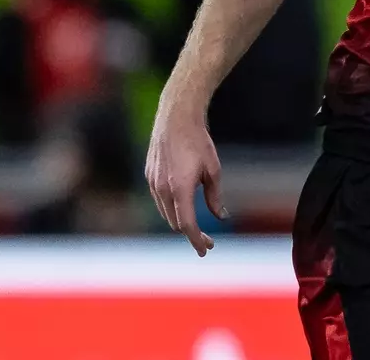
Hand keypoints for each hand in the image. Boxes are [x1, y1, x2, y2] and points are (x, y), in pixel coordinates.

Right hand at [145, 104, 226, 255]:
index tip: (206, 249)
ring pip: (166, 213)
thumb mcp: (213, 170)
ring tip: (197, 227)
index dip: (197, 240)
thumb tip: (220, 216)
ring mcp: (153, 183)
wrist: (176, 119)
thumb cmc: (199, 143)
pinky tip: (184, 206)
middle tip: (208, 240)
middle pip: (176, 222)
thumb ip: (215, 197)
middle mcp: (162, 189)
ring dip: (181, 222)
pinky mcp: (149, 176)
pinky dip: (172, 209)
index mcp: (180, 189)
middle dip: (191, 234)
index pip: (187, 224)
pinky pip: (160, 200)